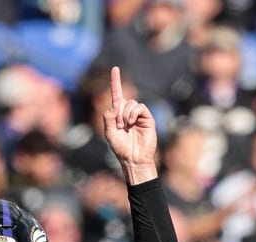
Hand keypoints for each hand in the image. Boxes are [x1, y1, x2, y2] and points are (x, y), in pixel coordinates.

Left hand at [101, 66, 157, 184]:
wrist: (133, 158)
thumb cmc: (121, 148)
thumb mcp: (109, 133)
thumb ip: (108, 117)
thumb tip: (116, 104)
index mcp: (118, 115)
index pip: (117, 95)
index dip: (115, 82)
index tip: (115, 68)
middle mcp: (128, 113)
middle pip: (122, 100)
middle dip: (118, 111)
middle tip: (118, 125)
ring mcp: (138, 115)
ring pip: (131, 102)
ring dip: (125, 113)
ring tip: (125, 126)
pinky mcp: (147, 118)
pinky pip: (139, 107)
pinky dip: (133, 113)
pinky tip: (131, 122)